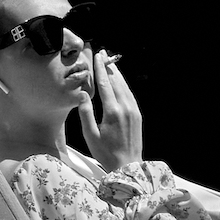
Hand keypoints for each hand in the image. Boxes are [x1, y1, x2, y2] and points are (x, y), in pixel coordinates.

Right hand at [79, 50, 142, 169]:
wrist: (127, 166)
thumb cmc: (106, 152)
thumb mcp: (90, 135)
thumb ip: (85, 113)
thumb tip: (82, 94)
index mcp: (112, 112)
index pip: (106, 84)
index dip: (101, 69)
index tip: (98, 57)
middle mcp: (125, 108)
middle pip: (116, 81)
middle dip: (109, 67)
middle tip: (103, 54)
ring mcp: (133, 111)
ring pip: (125, 86)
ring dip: (117, 74)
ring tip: (110, 63)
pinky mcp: (137, 115)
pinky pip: (129, 94)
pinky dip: (123, 85)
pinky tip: (119, 81)